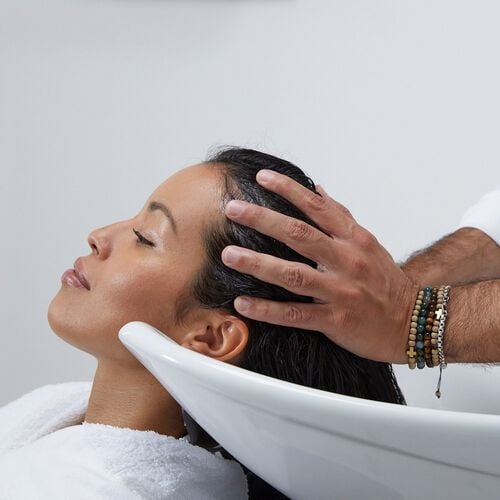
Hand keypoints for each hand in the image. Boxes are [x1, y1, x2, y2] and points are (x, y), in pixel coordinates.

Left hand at [221, 170, 419, 363]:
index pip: (316, 207)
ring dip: (258, 263)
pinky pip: (295, 315)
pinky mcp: (335, 320)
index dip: (288, 190)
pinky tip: (243, 304)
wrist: (413, 322)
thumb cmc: (386, 281)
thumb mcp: (367, 242)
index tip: (261, 178)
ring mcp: (340, 291)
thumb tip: (317, 191)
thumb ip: (340, 216)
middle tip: (233, 209)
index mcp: (353, 239)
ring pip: (293, 274)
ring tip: (229, 255)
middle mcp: (346, 261)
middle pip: (299, 234)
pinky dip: (267, 309)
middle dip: (263, 219)